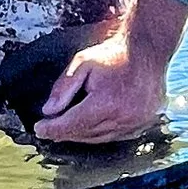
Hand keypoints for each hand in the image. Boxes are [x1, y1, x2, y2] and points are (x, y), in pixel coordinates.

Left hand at [36, 0, 186, 145]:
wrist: (148, 50)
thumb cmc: (115, 54)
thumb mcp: (82, 62)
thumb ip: (64, 87)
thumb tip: (49, 111)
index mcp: (106, 102)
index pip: (72, 124)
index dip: (53, 129)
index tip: (39, 129)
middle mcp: (122, 117)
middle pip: (85, 133)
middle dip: (65, 132)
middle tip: (50, 129)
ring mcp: (136, 122)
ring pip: (100, 138)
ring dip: (82, 135)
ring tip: (68, 129)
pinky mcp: (143, 123)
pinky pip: (117, 136)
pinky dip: (101, 133)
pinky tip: (92, 126)